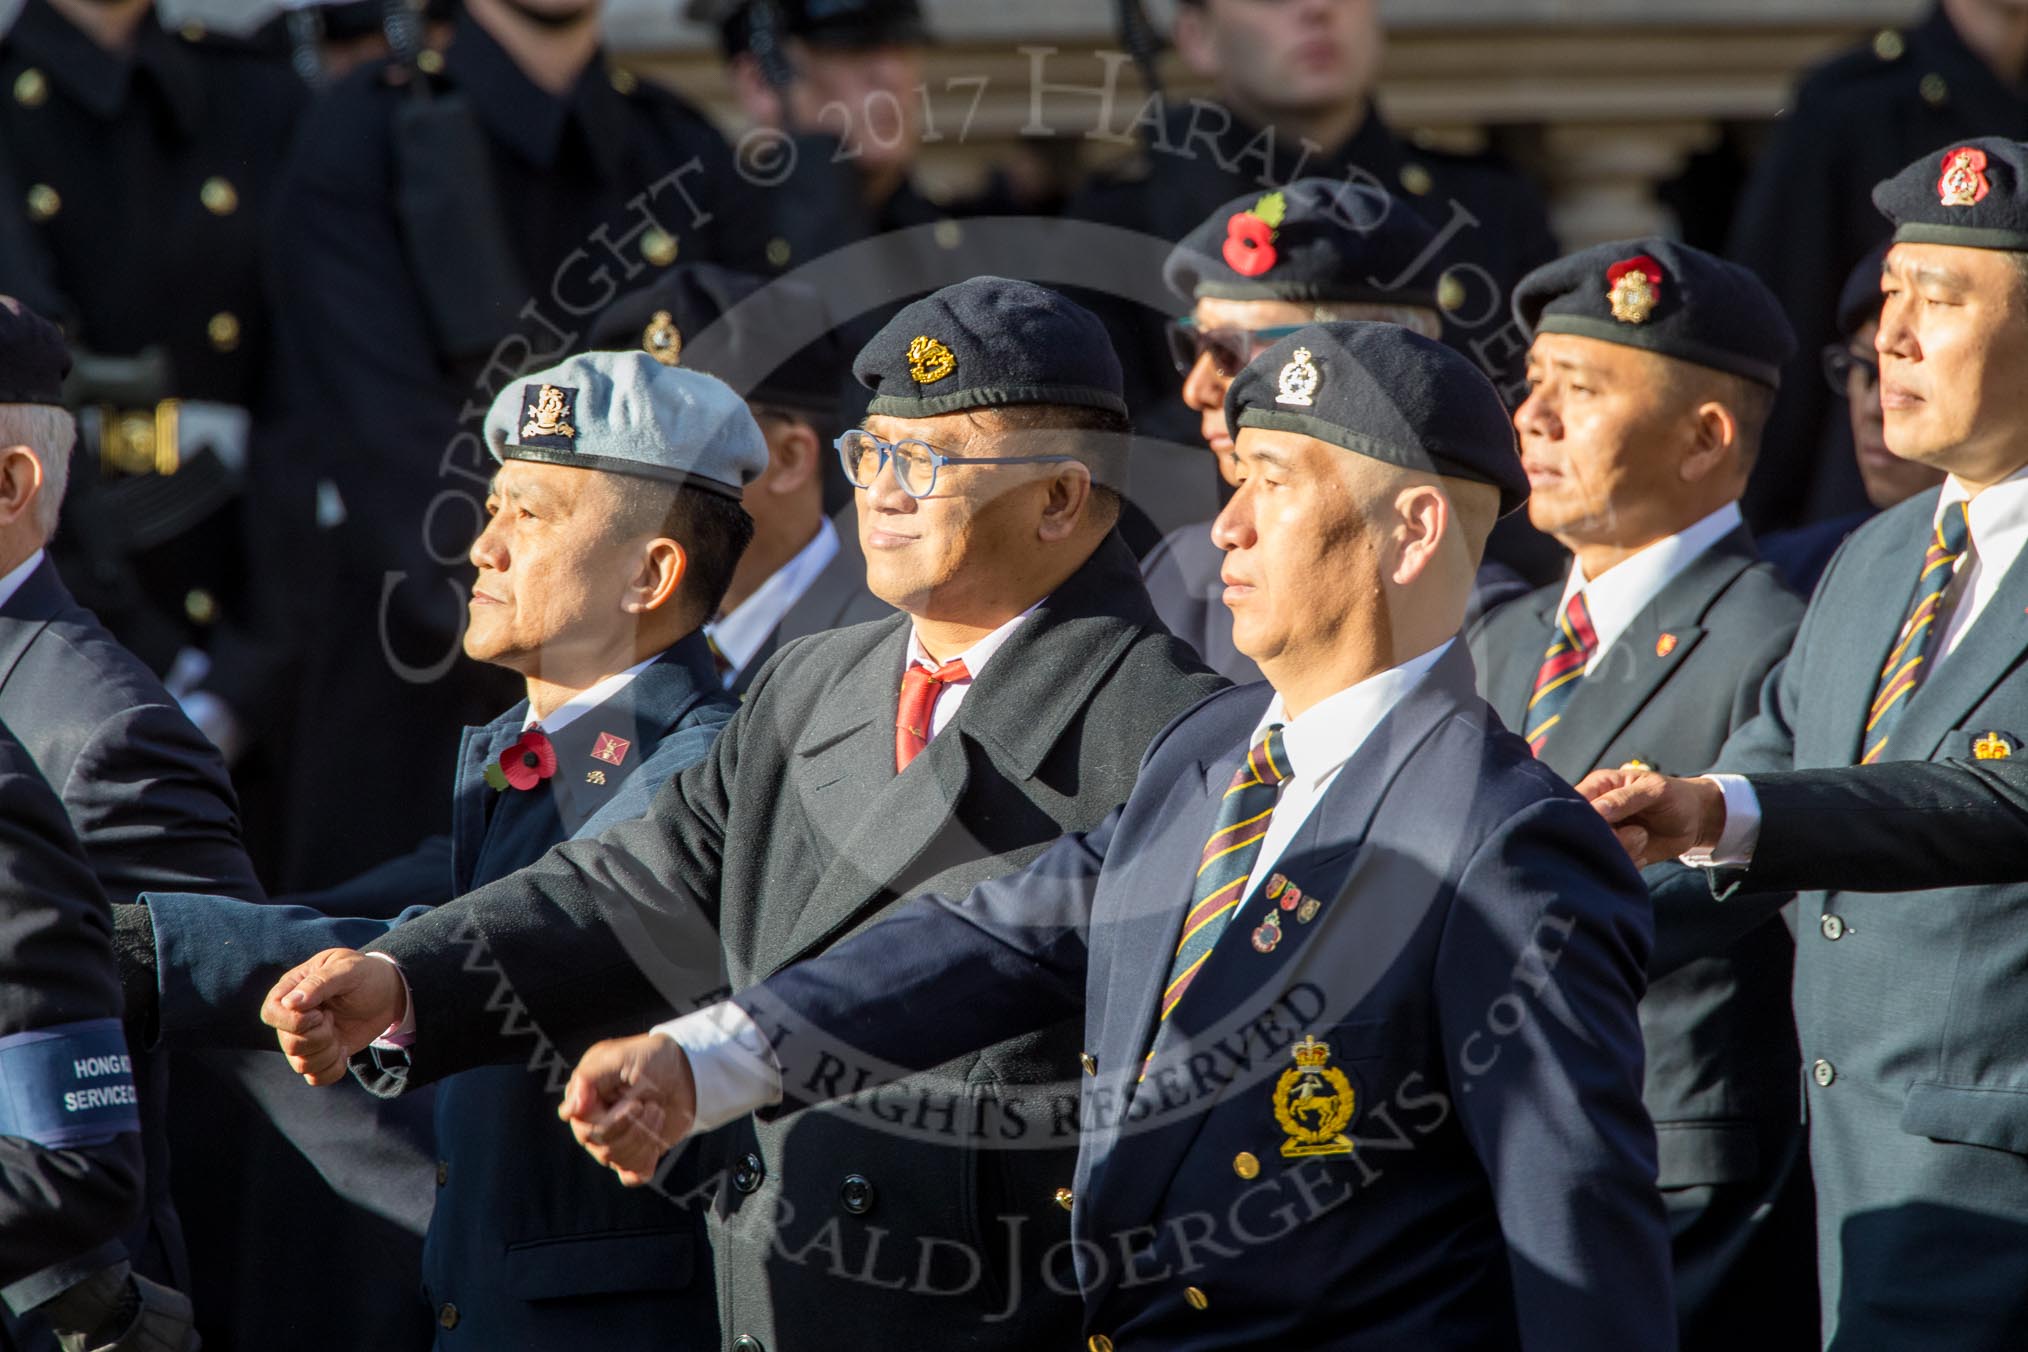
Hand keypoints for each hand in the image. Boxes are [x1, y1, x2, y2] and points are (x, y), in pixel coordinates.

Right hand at [260, 948, 405, 1085]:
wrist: (389, 993)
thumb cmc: (365, 974)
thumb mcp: (347, 969)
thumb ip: (319, 983)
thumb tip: (290, 1003)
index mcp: (291, 990)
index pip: (271, 1014)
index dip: (293, 1021)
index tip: (320, 1013)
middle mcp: (292, 1018)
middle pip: (288, 1043)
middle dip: (319, 1037)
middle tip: (334, 1018)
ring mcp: (305, 1038)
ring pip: (301, 1064)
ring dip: (328, 1053)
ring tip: (339, 1034)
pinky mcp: (321, 1055)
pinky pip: (316, 1077)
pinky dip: (333, 1069)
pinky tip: (344, 1050)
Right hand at [558, 1032, 696, 1186]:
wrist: (684, 1071)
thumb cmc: (649, 1058)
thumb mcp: (620, 1057)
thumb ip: (589, 1077)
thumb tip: (569, 1111)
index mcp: (583, 1101)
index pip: (585, 1128)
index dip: (613, 1122)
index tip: (636, 1104)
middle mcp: (591, 1125)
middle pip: (602, 1148)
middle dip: (635, 1128)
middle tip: (651, 1105)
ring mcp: (611, 1142)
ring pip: (618, 1160)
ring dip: (646, 1137)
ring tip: (657, 1109)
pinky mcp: (632, 1155)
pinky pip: (630, 1176)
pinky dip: (645, 1162)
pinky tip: (655, 1141)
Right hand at [1576, 768, 1725, 867]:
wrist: (1695, 821)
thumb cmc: (1675, 796)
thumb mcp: (1654, 791)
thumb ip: (1624, 798)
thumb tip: (1596, 809)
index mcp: (1597, 787)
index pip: (1573, 802)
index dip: (1584, 817)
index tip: (1609, 825)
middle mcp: (1594, 811)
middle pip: (1582, 832)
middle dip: (1609, 838)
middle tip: (1637, 832)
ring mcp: (1604, 834)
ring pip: (1595, 852)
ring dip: (1623, 850)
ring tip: (1642, 837)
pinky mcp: (1614, 853)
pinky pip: (1610, 866)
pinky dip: (1629, 863)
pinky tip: (1643, 853)